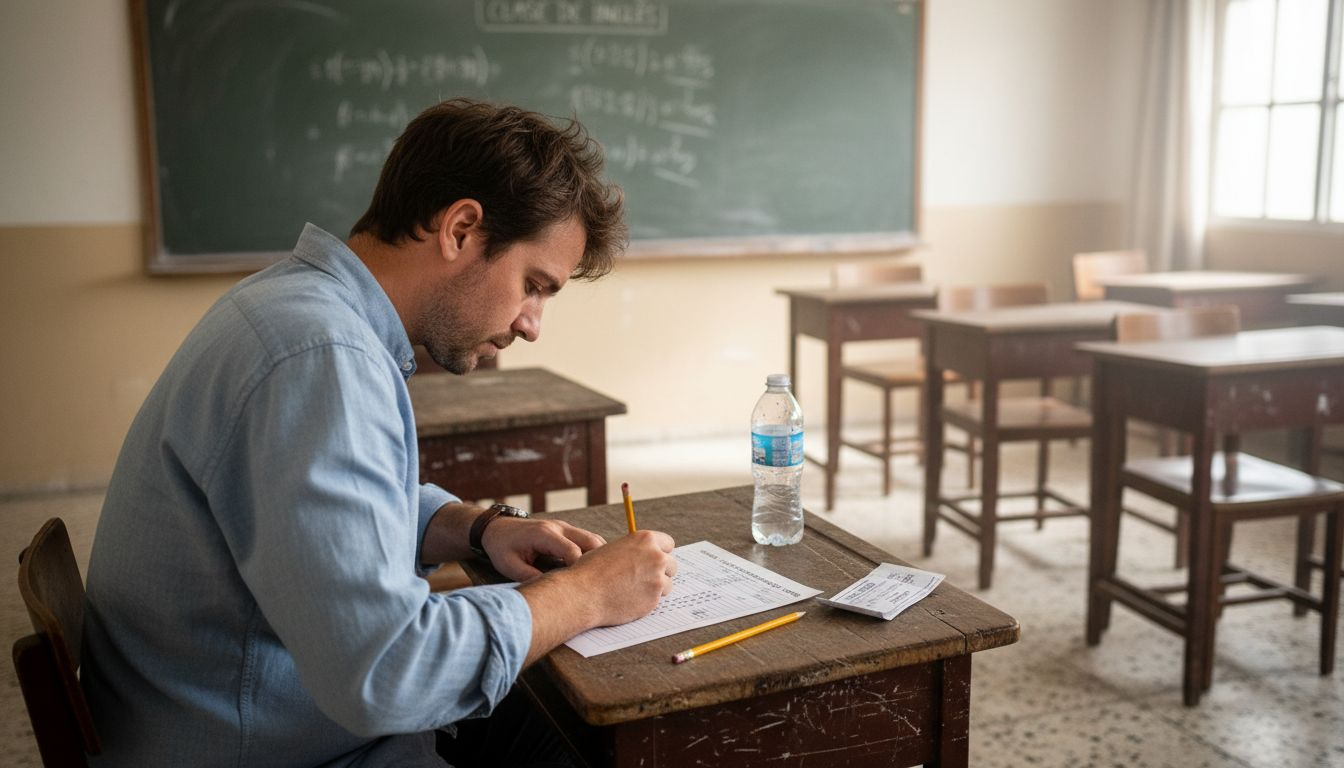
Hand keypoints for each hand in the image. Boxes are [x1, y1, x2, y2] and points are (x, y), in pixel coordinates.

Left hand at [481, 517, 604, 581]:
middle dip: (598, 563)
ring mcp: (565, 527)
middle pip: (592, 541)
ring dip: (599, 558)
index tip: (579, 590)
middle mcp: (560, 527)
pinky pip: (588, 541)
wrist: (497, 528)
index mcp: (545, 534)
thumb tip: (551, 593)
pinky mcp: (567, 532)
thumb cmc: (502, 547)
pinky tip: (591, 573)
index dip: (579, 571)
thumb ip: (529, 577)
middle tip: (598, 586)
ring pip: (594, 540)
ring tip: (597, 582)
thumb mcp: (509, 566)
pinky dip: (594, 555)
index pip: (573, 551)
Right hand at [563, 530, 677, 626]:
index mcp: (645, 539)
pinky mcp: (654, 599)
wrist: (583, 593)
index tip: (654, 560)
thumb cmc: (591, 571)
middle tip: (645, 579)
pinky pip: (658, 600)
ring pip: (667, 584)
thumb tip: (643, 556)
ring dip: (655, 588)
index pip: (668, 544)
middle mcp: (655, 556)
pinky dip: (647, 601)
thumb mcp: (613, 549)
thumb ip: (633, 551)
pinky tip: (630, 600)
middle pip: (671, 565)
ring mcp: (657, 579)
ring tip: (634, 590)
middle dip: (661, 572)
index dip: (660, 552)